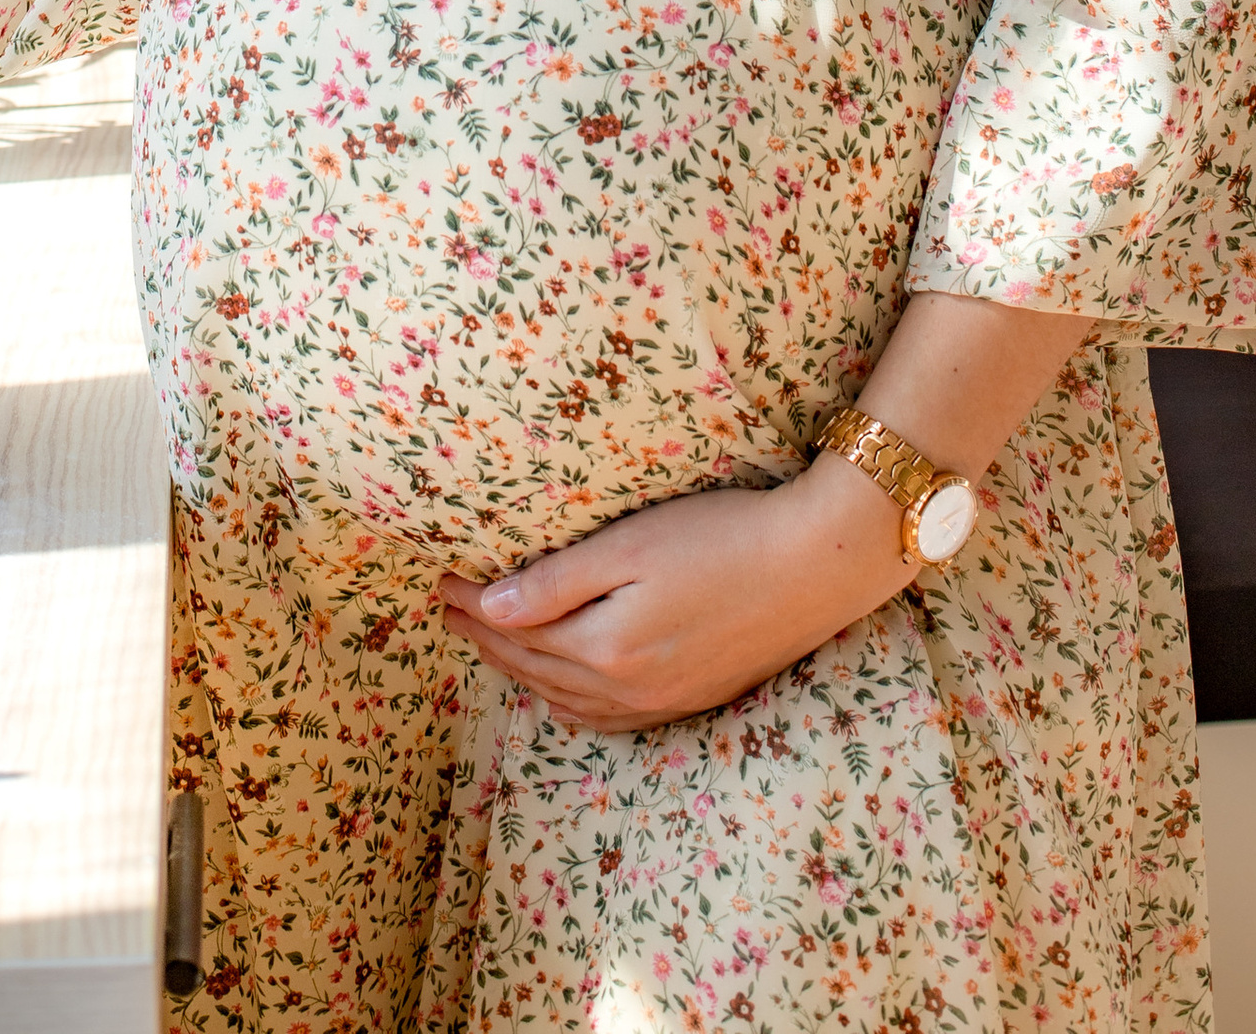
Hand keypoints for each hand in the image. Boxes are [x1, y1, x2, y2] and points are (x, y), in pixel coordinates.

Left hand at [437, 464, 910, 733]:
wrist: (815, 566)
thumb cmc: (721, 536)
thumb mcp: (631, 547)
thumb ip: (558, 582)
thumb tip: (489, 608)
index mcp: (606, 649)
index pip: (518, 630)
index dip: (474, 605)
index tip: (440, 580)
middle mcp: (628, 689)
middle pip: (536, 667)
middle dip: (487, 638)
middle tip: (448, 610)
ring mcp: (663, 701)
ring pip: (568, 698)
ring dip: (522, 671)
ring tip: (489, 643)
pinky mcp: (691, 697)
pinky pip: (608, 718)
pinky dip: (571, 704)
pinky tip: (560, 692)